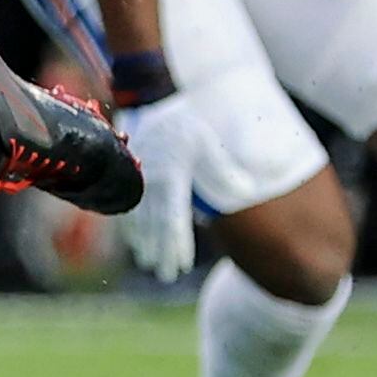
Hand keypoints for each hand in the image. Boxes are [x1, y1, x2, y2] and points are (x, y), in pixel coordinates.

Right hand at [114, 93, 211, 282]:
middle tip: (165, 275)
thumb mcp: (210, 144)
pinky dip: (131, 225)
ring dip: (144, 242)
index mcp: (171, 176)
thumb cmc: (187, 124)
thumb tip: (247, 193)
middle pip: (155, 223)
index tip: (182, 265)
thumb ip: (226, 171)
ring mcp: (137, 178)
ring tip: (148, 262)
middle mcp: (151, 181)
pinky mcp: (130, 174)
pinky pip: (128, 205)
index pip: (173, 218)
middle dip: (160, 251)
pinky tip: (134, 239)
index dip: (177, 243)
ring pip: (139, 217)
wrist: (153, 101)